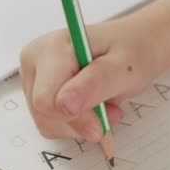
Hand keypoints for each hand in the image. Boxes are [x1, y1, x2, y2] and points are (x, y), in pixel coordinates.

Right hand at [19, 17, 165, 141]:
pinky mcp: (38, 91)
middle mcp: (35, 60)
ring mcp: (34, 76)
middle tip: (112, 110)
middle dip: (81, 121)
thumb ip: (95, 84)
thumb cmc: (132, 52)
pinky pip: (51, 123)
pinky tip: (93, 107)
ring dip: (80, 125)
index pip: (46, 100)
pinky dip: (75, 124)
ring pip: (46, 123)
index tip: (102, 123)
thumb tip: (64, 106)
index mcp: (52, 47)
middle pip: (43, 114)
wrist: (136, 44)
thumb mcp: (125, 67)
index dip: (76, 118)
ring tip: (105, 106)